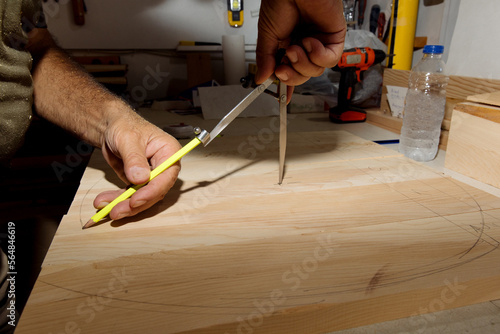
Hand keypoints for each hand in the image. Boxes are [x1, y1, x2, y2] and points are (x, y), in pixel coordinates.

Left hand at [92, 103, 181, 219]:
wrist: (112, 127)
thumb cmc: (124, 125)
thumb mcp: (128, 138)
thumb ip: (134, 158)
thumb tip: (140, 179)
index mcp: (169, 153)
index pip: (166, 177)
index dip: (151, 192)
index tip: (135, 201)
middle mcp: (163, 167)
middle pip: (154, 192)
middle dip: (135, 204)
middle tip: (117, 210)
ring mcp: (151, 177)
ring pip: (142, 198)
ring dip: (124, 205)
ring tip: (106, 207)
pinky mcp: (138, 183)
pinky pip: (130, 196)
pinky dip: (117, 200)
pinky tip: (104, 202)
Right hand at [255, 0, 345, 93]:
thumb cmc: (281, 1)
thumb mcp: (267, 36)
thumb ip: (266, 59)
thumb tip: (261, 78)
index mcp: (288, 44)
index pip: (290, 71)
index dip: (286, 84)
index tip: (282, 97)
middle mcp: (305, 45)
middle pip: (303, 76)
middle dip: (292, 75)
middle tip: (282, 66)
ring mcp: (320, 43)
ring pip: (316, 71)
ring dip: (304, 63)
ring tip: (297, 46)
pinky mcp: (334, 38)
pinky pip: (330, 60)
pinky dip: (318, 55)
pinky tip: (311, 42)